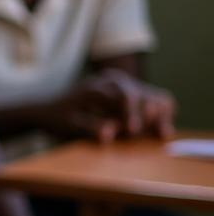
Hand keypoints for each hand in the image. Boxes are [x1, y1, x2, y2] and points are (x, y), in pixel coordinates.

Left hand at [52, 70, 175, 142]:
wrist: (52, 108)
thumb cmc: (59, 118)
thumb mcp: (68, 125)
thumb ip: (89, 127)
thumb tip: (109, 134)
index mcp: (99, 86)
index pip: (127, 96)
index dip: (132, 114)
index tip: (132, 131)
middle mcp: (116, 80)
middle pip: (144, 96)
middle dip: (145, 117)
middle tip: (138, 135)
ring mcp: (127, 85)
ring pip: (156, 96)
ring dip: (160, 116)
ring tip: (157, 134)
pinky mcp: (134, 93)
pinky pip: (159, 99)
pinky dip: (164, 113)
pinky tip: (161, 131)